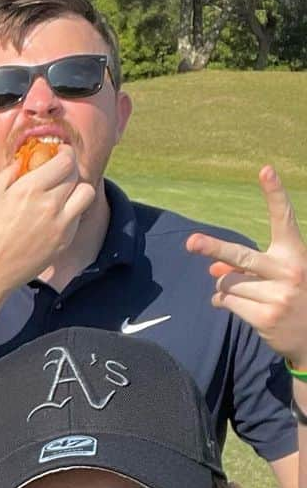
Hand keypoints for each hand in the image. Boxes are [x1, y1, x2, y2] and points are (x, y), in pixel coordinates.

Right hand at [0, 147, 96, 298]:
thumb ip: (8, 175)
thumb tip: (21, 161)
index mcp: (28, 189)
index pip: (65, 160)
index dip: (65, 153)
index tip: (59, 153)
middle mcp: (49, 204)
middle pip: (75, 174)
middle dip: (68, 169)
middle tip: (59, 172)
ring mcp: (60, 224)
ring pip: (86, 193)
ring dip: (77, 188)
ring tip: (64, 192)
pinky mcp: (64, 240)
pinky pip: (78, 216)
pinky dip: (72, 210)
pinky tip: (56, 214)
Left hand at [187, 166, 306, 368]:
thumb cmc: (294, 296)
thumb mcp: (280, 274)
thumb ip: (249, 267)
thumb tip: (213, 269)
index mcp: (296, 254)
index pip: (284, 219)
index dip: (275, 194)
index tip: (265, 170)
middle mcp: (289, 272)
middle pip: (241, 256)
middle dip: (214, 248)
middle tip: (190, 242)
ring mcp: (277, 296)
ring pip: (228, 283)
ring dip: (224, 287)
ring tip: (239, 292)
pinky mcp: (265, 317)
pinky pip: (227, 303)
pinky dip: (223, 303)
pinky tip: (233, 305)